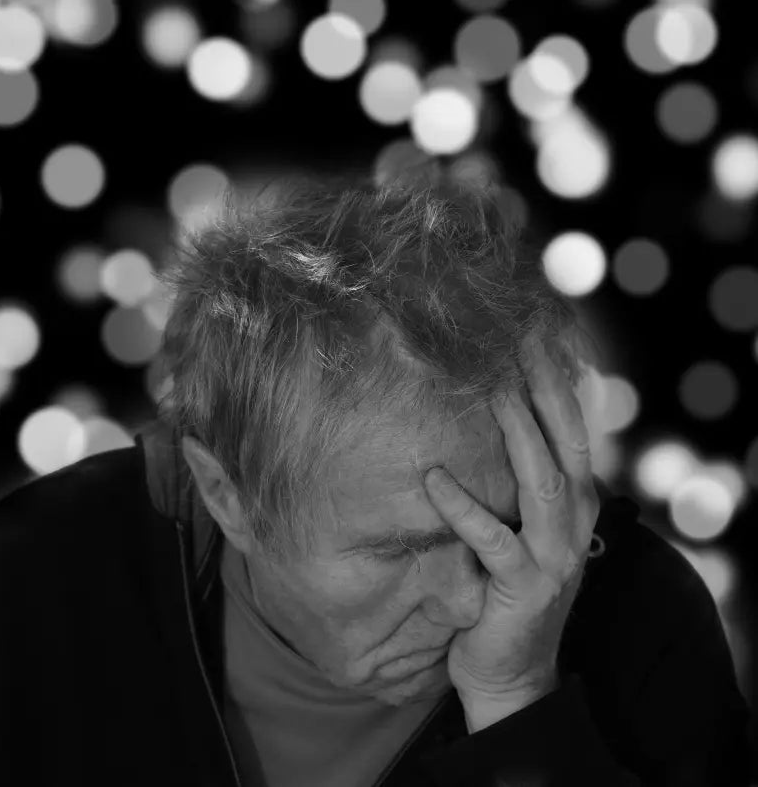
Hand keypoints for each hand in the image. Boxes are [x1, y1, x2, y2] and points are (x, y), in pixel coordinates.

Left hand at [423, 334, 600, 707]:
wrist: (512, 671)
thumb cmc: (507, 590)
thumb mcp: (524, 530)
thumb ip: (518, 483)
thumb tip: (489, 423)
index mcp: (574, 502)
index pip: (573, 429)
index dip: (556, 382)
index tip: (532, 336)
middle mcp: (573, 521)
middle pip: (565, 441)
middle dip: (544, 388)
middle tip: (516, 341)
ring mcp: (553, 555)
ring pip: (541, 479)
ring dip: (516, 432)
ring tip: (490, 389)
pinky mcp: (522, 586)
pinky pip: (491, 538)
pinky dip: (462, 507)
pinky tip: (433, 478)